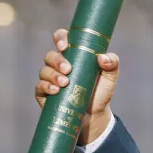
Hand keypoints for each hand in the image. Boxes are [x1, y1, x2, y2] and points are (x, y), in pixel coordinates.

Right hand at [34, 28, 119, 144]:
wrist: (94, 115)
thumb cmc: (101, 91)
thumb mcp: (110, 77)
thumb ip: (112, 64)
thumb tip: (102, 58)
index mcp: (74, 55)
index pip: (62, 39)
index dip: (60, 38)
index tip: (65, 46)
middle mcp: (59, 64)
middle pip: (51, 55)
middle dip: (57, 60)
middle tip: (68, 69)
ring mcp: (50, 78)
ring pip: (44, 70)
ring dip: (53, 75)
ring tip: (65, 83)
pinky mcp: (44, 93)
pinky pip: (39, 86)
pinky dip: (46, 86)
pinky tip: (56, 90)